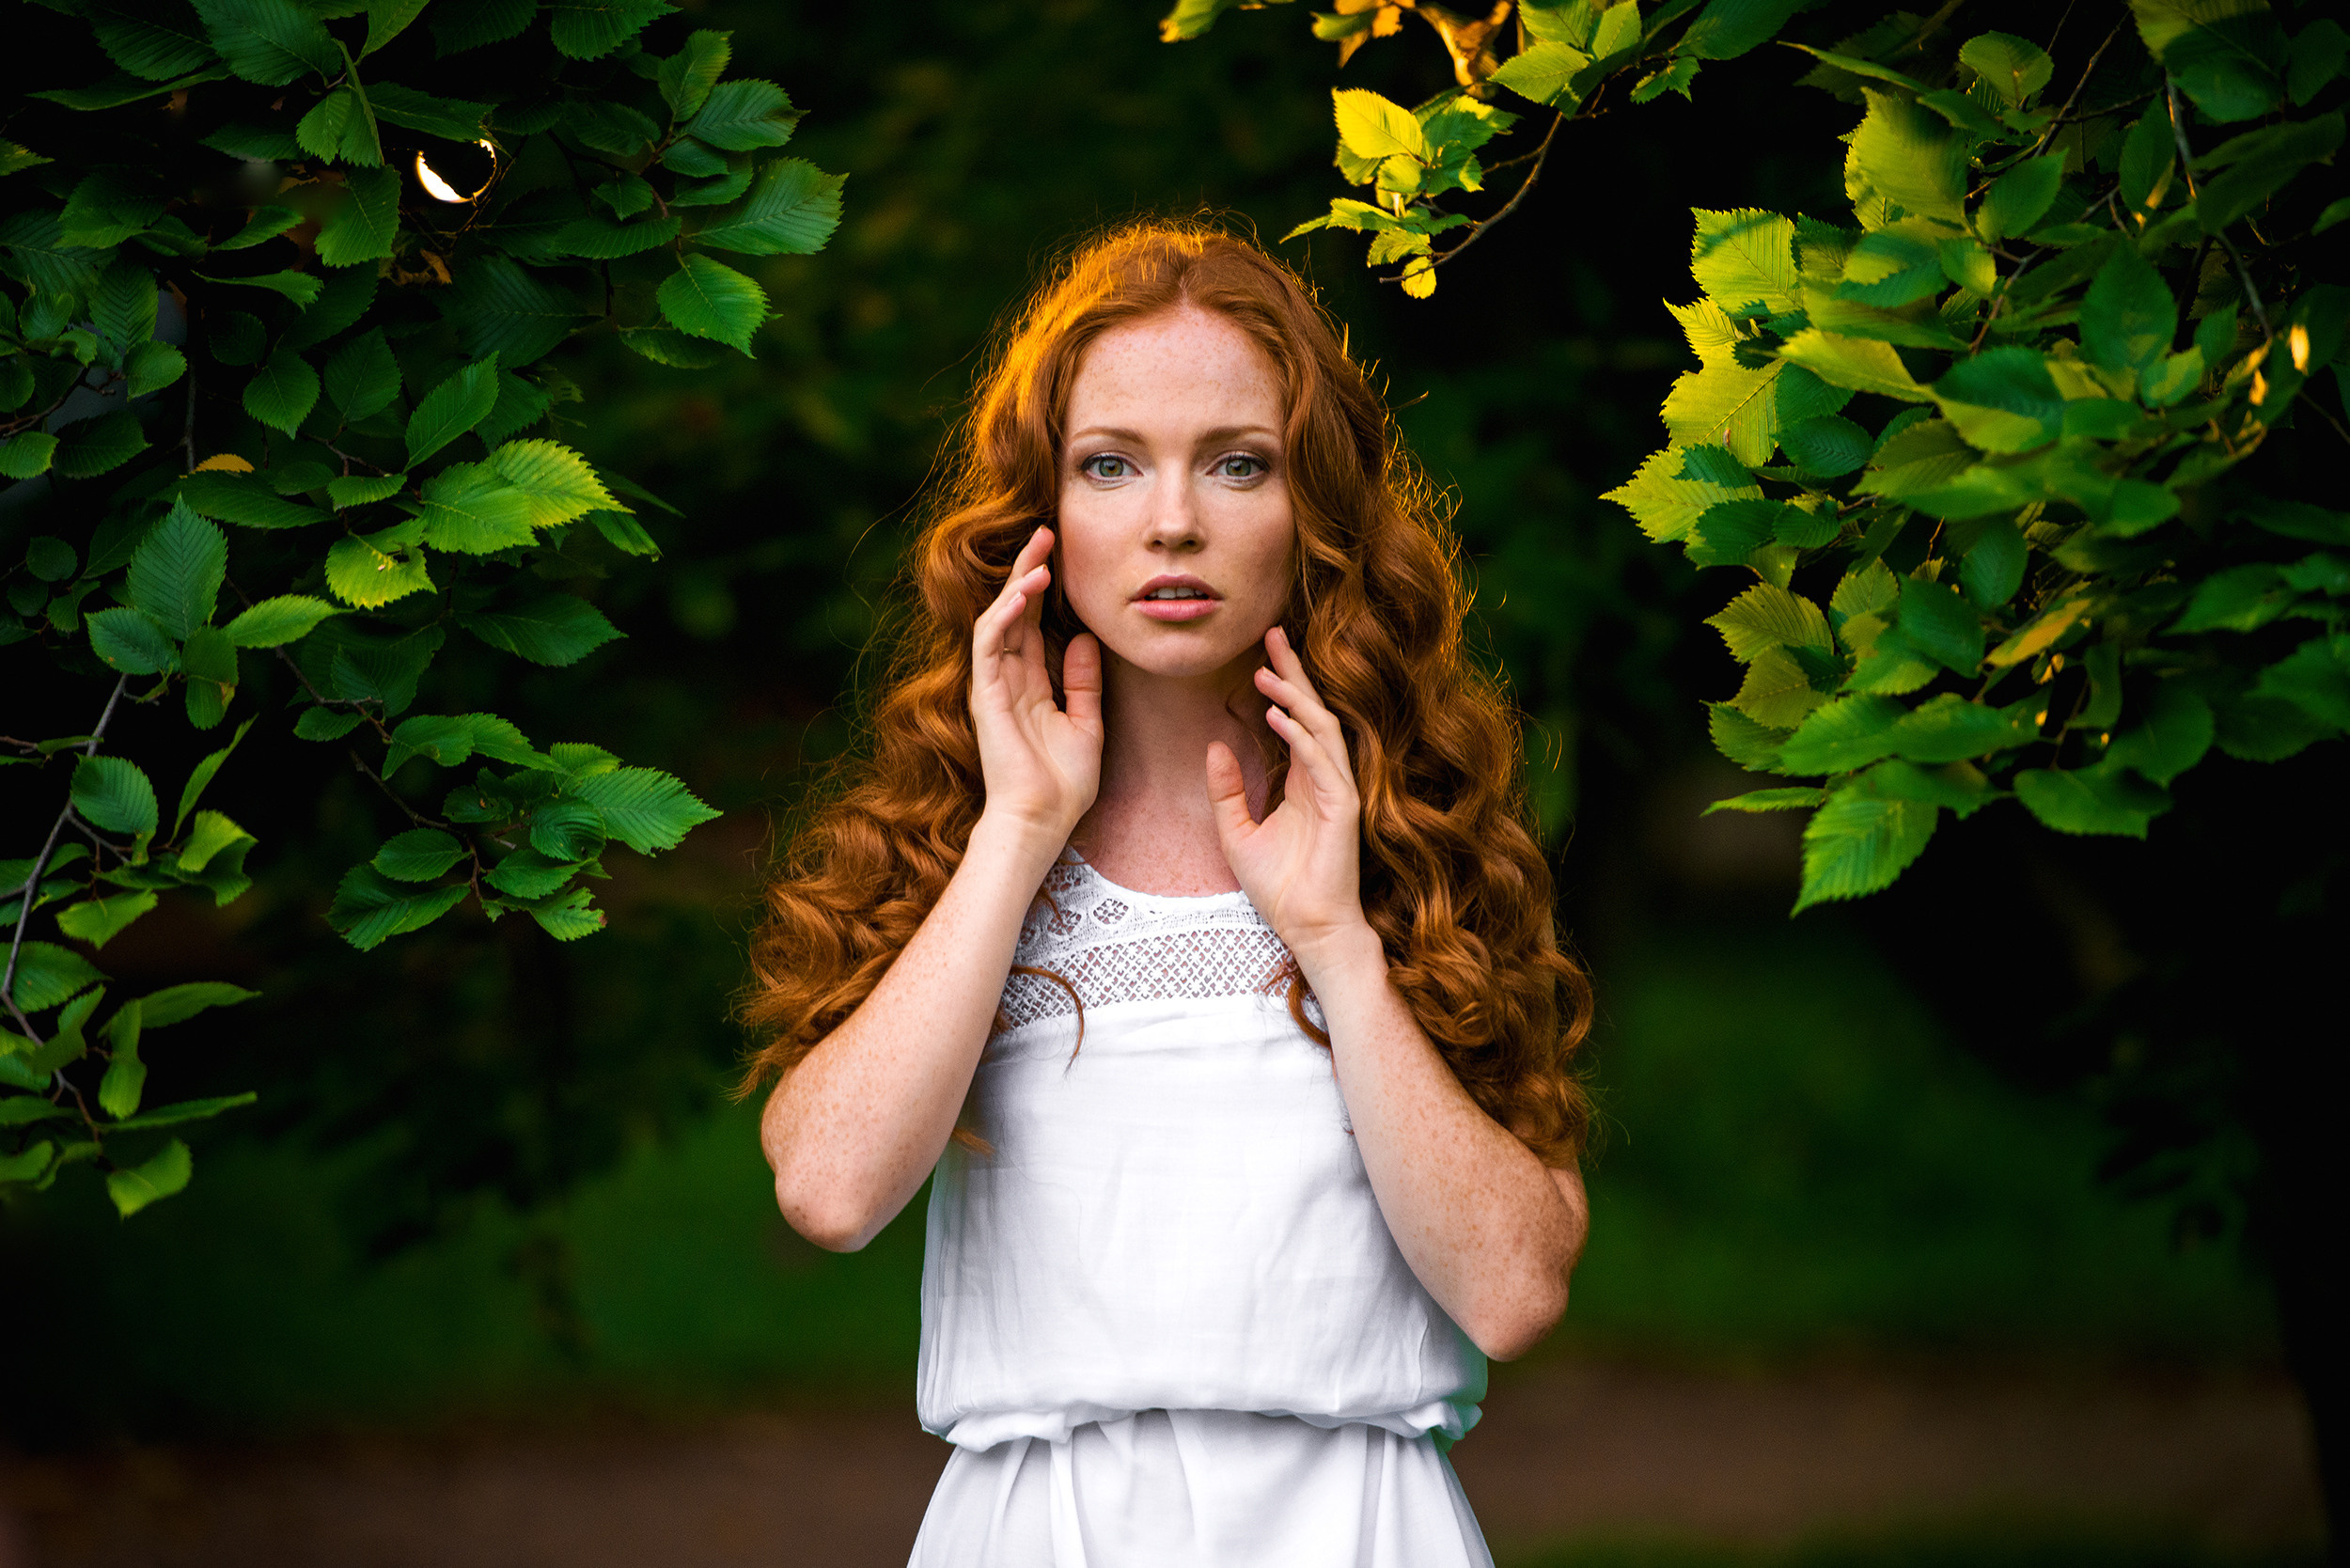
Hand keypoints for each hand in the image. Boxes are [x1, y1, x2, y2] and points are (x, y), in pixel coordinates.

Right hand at [970, 526, 1102, 848]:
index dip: (1043, 587)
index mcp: (1029, 684)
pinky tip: (1026, 592)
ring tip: (1041, 553)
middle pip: (1013, 611)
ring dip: (1018, 583)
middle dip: (1028, 569)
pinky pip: (990, 642)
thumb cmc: (1062, 784)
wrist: (1041, 821)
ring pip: (999, 618)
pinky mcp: (986, 694)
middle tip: (1047, 532)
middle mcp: (1007, 679)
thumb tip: (1085, 639)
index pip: (1032, 623)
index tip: (1061, 554)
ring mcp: (993, 685)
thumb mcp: (1086, 724)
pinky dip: (1005, 614)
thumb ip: (1083, 682)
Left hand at [1207, 627, 1375, 974]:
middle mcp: (1325, 778)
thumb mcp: (1236, 833)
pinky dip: (1299, 735)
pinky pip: (1322, 760)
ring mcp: (1338, 790)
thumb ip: (1227, 790)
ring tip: (1265, 672)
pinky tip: (1277, 715)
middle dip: (1293, 672)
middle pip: (1311, 711)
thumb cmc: (1279, 888)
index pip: (1295, 719)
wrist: (1307, 929)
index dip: (1282, 683)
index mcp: (1305, 780)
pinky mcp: (1343, 808)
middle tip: (1272, 634)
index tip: (1263, 652)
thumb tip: (1215, 746)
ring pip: (1320, 728)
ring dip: (1293, 697)